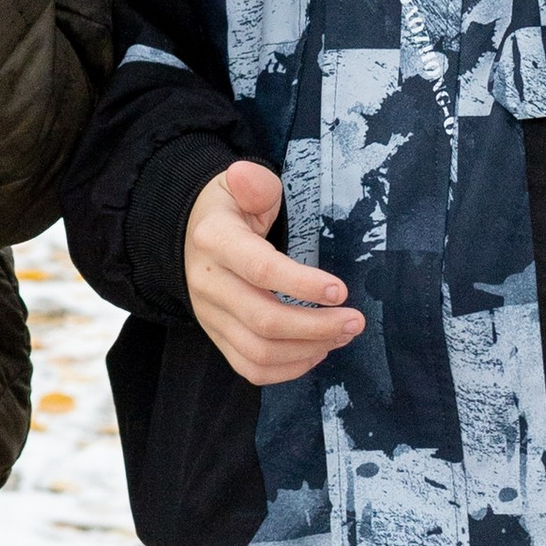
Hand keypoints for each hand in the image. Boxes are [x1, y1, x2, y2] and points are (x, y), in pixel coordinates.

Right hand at [184, 160, 364, 386]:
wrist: (190, 235)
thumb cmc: (229, 209)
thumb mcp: (237, 185)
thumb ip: (253, 182)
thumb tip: (246, 175)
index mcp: (215, 241)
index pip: (260, 269)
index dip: (302, 284)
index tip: (341, 291)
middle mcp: (208, 284)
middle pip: (264, 320)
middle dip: (317, 327)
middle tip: (355, 321)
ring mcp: (210, 316)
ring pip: (258, 351)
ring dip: (308, 350)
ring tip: (343, 335)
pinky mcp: (216, 336)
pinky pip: (250, 368)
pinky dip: (287, 369)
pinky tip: (316, 352)